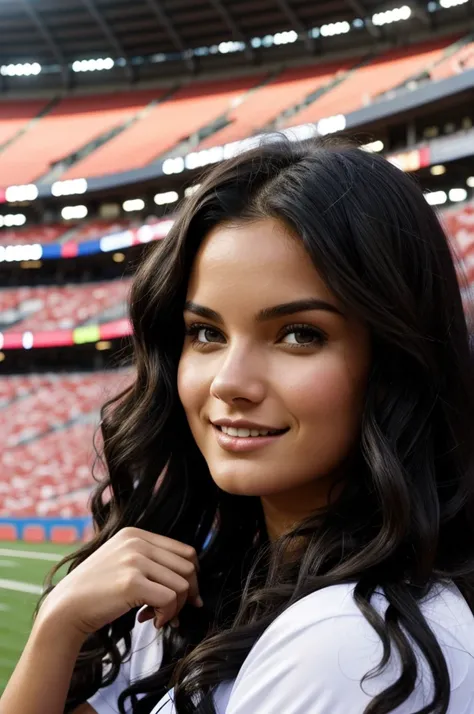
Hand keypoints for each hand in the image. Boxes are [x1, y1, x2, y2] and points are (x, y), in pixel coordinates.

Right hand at [38, 527, 202, 637]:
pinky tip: (151, 621)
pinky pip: (169, 599)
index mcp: (136, 534)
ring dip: (175, 608)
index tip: (187, 597)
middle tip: (175, 612)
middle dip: (188, 594)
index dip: (192, 576)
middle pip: (188, 567)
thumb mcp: (122, 563)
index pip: (184, 551)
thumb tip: (191, 582)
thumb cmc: (95, 592)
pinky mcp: (132, 582)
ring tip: (157, 617)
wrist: (65, 609)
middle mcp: (137, 542)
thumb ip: (150, 563)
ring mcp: (134, 560)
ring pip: (182, 585)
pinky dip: (166, 615)